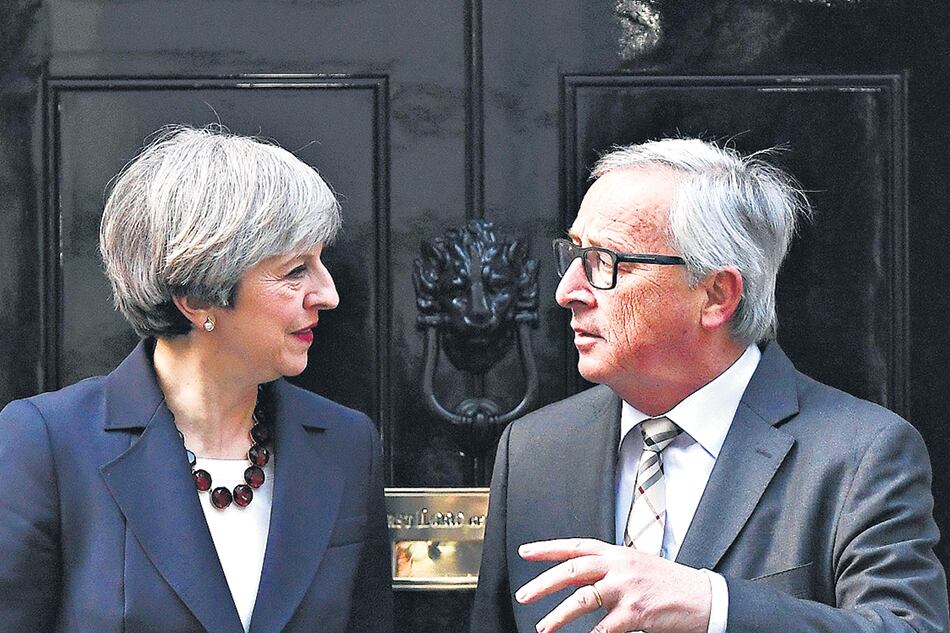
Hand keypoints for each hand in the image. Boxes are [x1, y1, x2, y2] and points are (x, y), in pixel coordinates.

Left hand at [514, 538, 711, 632]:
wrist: (704, 597)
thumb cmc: (670, 583)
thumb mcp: (636, 565)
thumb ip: (608, 568)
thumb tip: (578, 578)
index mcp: (617, 552)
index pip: (575, 546)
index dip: (548, 549)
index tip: (526, 552)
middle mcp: (619, 566)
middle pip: (572, 570)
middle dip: (544, 583)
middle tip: (524, 594)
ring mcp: (627, 588)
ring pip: (582, 599)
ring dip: (559, 616)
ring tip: (544, 627)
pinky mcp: (637, 611)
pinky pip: (605, 627)